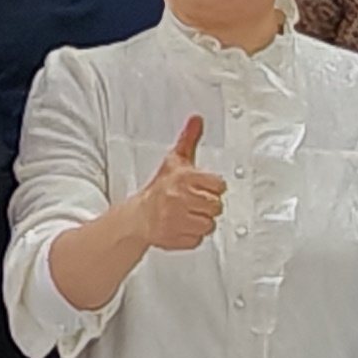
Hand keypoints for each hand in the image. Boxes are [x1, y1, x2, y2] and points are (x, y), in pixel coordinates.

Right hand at [136, 116, 227, 252]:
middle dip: (207, 205)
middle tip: (194, 201)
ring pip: (210, 224)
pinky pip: (198, 239)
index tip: (202, 187)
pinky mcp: (177, 237)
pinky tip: (183, 226)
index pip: (218, 185)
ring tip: (188, 214)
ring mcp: (178, 220)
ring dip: (201, 221)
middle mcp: (181, 199)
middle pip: (216, 206)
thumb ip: (189, 139)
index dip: (212, 187)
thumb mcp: (175, 161)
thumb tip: (197, 119)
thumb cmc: (159, 189)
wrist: (139, 216)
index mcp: (183, 178)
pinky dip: (193, 235)